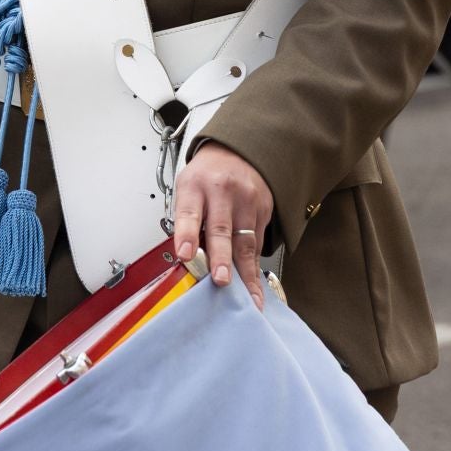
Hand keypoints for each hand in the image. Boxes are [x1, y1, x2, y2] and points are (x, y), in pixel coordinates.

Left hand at [171, 143, 273, 308]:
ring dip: (246, 273)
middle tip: (221, 281)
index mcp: (195, 185)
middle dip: (221, 258)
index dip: (187, 234)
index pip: (189, 211)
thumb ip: (187, 219)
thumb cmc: (207, 175)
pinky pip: (258, 243)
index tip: (186, 255)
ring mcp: (247, 200)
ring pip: (246, 242)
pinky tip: (255, 285)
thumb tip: (186, 259)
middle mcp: (222, 191)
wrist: (238, 151)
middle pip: (221, 229)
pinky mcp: (264, 209)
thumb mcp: (188, 187)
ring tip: (248, 299)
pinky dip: (255, 267)